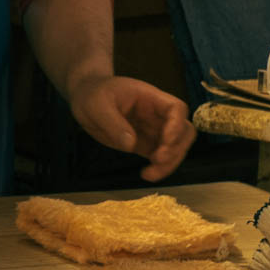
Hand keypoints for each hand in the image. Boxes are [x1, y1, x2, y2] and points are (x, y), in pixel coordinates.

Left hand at [68, 74, 194, 182]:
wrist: (85, 97)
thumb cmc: (92, 94)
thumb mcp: (96, 105)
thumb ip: (113, 123)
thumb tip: (130, 144)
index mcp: (149, 98)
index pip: (176, 108)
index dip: (176, 125)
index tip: (165, 140)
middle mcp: (157, 114)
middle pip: (184, 131)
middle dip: (177, 148)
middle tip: (158, 160)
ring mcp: (153, 130)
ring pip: (176, 148)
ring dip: (169, 163)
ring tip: (149, 174)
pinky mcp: (145, 144)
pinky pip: (161, 158)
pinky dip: (159, 169)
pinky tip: (146, 175)